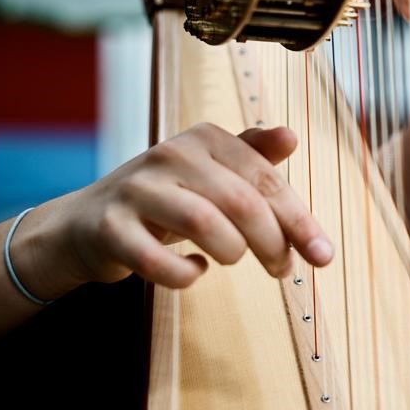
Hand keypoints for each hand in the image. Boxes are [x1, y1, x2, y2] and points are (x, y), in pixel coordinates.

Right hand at [27, 123, 332, 295]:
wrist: (85, 225)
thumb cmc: (163, 201)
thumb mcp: (210, 174)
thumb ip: (252, 158)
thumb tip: (292, 135)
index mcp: (203, 138)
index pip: (264, 178)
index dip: (299, 220)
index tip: (323, 254)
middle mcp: (169, 153)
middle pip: (241, 201)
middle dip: (272, 243)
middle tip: (282, 270)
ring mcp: (137, 189)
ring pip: (204, 223)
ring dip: (231, 252)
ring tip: (232, 259)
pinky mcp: (111, 227)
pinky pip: (158, 260)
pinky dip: (185, 274)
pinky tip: (193, 271)